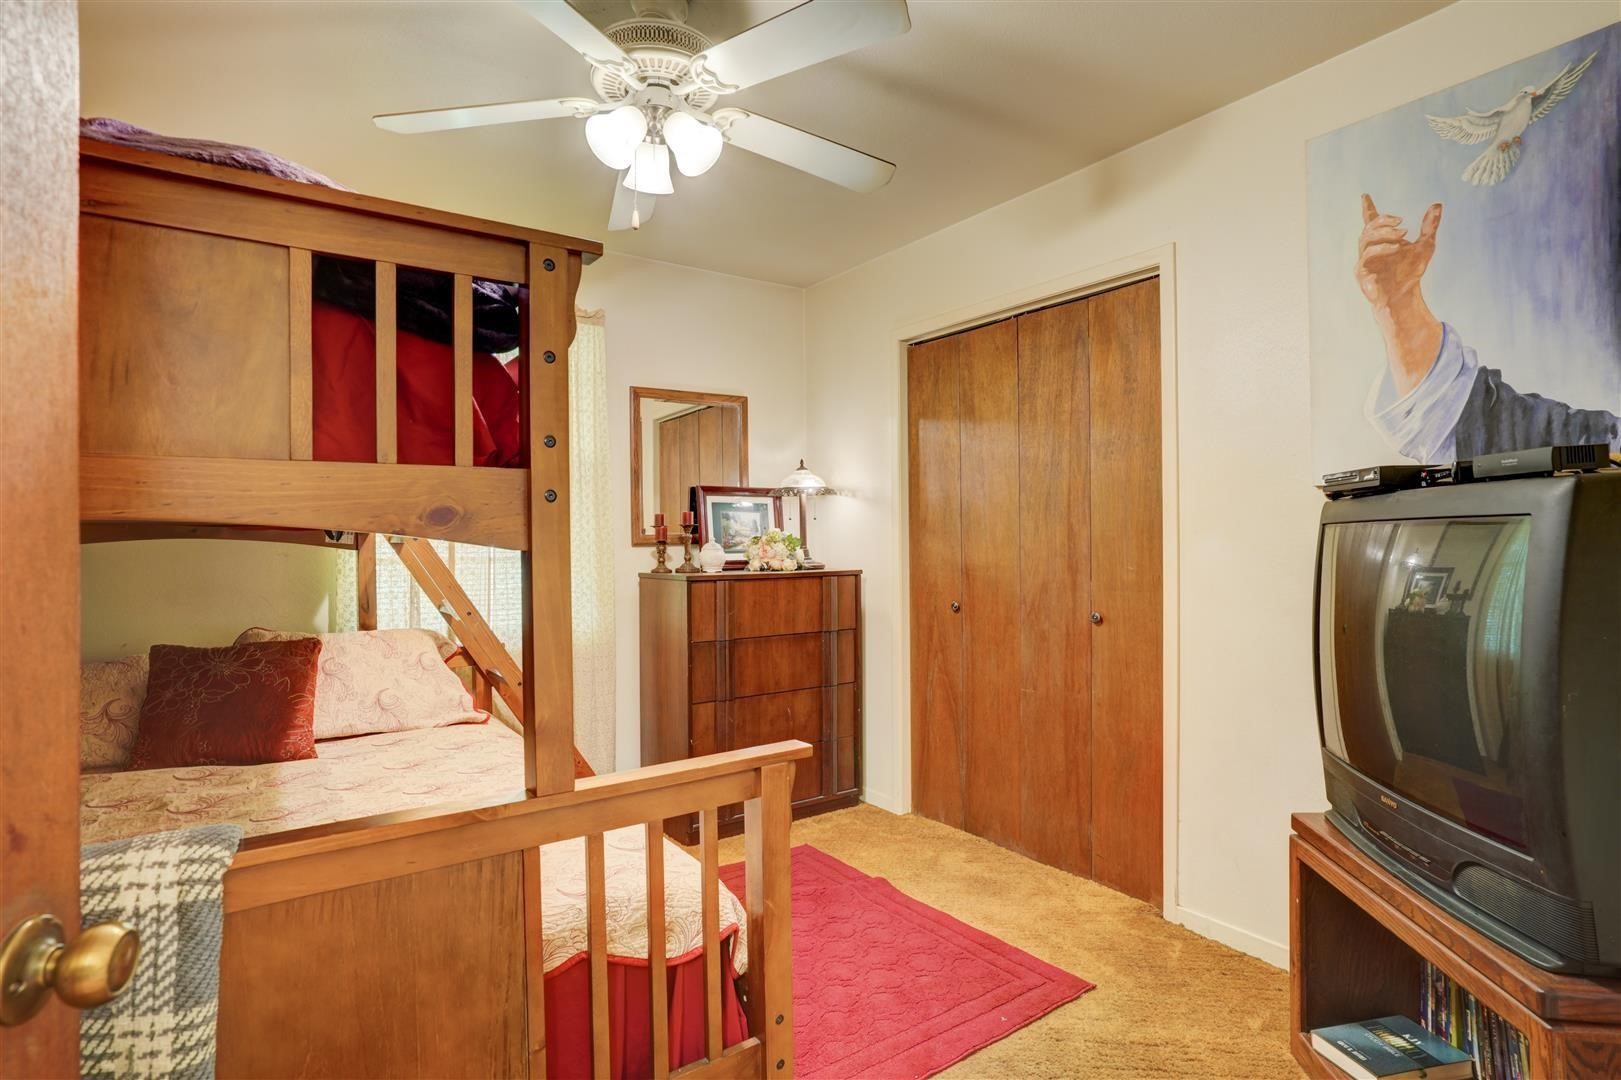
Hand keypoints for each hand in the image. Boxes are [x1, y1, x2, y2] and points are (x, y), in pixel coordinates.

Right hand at [1355, 193, 1440, 307]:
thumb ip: (1429, 227)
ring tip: (1402, 233)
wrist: (1404, 296)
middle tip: (1402, 222)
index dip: (1368, 208)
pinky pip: (1365, 257)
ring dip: (1383, 234)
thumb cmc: (1410, 272)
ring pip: (1365, 239)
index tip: (1365, 195)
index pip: (1371, 221)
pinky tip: (1396, 247)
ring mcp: (1363, 260)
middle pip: (1369, 228)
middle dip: (1384, 222)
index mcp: (1382, 240)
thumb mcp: (1425, 246)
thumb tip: (1437, 205)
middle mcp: (1370, 248)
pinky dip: (1381, 249)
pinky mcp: (1361, 272)